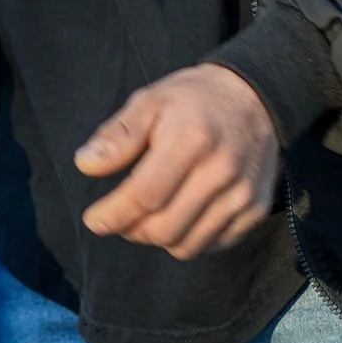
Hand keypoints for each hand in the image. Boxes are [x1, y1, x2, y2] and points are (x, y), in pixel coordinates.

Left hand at [75, 64, 281, 259]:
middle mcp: (221, 170)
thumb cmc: (194, 101)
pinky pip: (212, 244)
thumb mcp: (150, 102)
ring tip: (146, 218)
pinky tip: (178, 217)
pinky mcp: (255, 208)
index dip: (113, 215)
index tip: (94, 219)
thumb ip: (118, 136)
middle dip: (131, 230)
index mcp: (191, 139)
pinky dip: (187, 240)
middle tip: (119, 218)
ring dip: (157, 239)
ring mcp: (243, 193)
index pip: (145, 196)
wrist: (256, 98)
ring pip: (187, 244)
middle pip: (164, 228)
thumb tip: (85, 164)